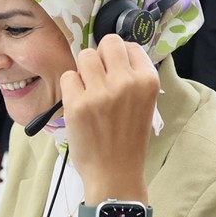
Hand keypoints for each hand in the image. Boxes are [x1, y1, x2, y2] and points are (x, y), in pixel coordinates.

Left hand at [61, 34, 157, 201]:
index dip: (118, 57)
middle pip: (107, 43)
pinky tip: (79, 103)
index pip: (129, 46)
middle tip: (99, 78)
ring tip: (89, 91)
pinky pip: (68, 76)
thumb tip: (114, 52)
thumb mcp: (145, 104)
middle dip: (101, 57)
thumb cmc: (129, 140)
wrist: (115, 173)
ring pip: (85, 56)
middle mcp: (126, 82)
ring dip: (84, 71)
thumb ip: (134, 77)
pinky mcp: (77, 103)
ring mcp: (100, 92)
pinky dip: (71, 88)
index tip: (114, 72)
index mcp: (147, 81)